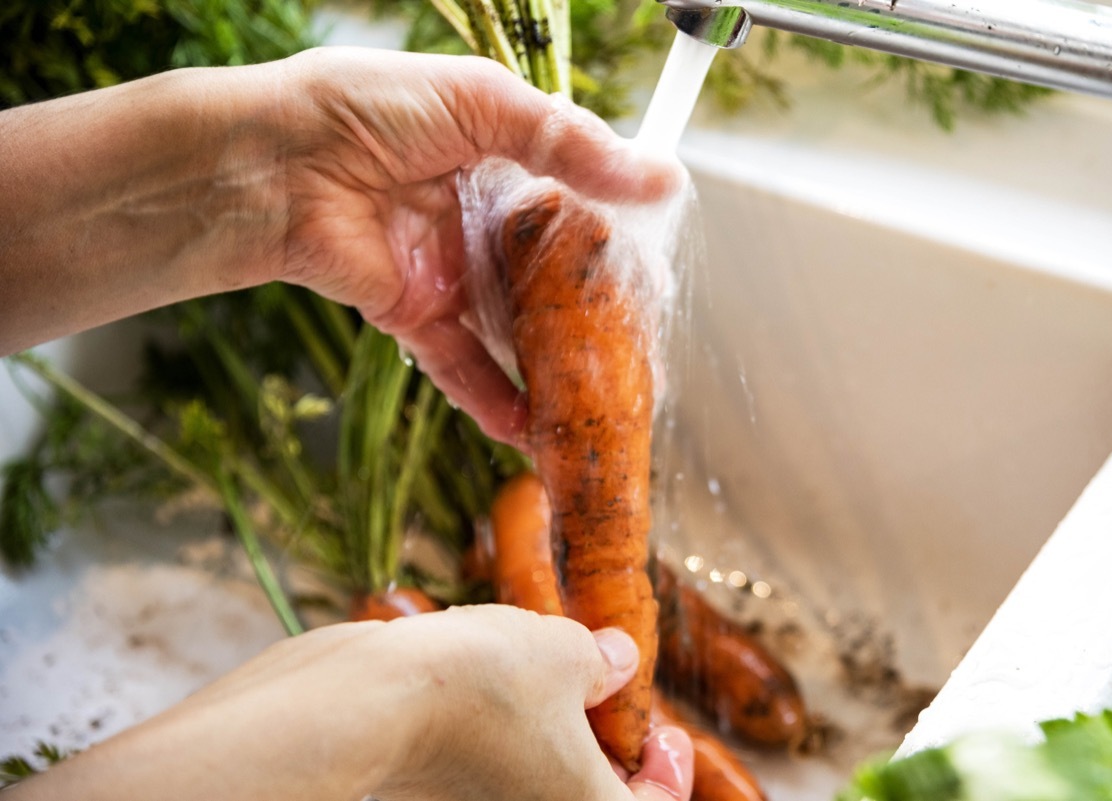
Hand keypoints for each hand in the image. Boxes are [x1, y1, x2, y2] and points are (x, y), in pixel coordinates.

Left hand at [0, 47, 680, 440]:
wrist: (275, 162)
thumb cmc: (367, 107)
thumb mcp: (484, 101)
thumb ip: (570, 143)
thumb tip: (658, 176)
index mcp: (498, 159)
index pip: (575, 206)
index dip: (614, 239)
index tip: (655, 271)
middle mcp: (476, 217)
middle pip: (549, 276)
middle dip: (591, 313)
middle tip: (635, 347)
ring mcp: (446, 269)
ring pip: (512, 326)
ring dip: (551, 363)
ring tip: (596, 400)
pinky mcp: (412, 312)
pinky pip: (460, 364)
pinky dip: (492, 397)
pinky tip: (530, 427)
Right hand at [8, 605, 692, 800]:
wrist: (362, 700)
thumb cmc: (477, 687)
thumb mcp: (565, 654)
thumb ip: (602, 661)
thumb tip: (615, 658)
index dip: (668, 772)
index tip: (664, 731)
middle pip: (588, 792)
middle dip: (604, 744)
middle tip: (608, 693)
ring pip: (537, 776)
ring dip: (553, 729)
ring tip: (551, 666)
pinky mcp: (435, 786)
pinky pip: (491, 762)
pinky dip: (505, 726)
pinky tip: (497, 670)